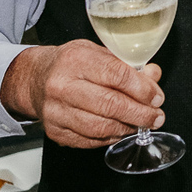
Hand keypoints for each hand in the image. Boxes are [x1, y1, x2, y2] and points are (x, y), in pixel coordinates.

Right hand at [0, 39, 164, 148]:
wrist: (35, 79)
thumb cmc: (71, 63)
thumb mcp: (97, 52)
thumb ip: (126, 64)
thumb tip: (153, 75)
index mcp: (76, 60)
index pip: (117, 75)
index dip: (142, 89)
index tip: (157, 97)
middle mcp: (62, 86)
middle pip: (110, 105)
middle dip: (140, 113)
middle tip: (156, 116)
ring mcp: (56, 111)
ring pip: (100, 127)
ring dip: (128, 128)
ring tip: (142, 124)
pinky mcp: (54, 131)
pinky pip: (89, 140)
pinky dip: (111, 137)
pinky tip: (122, 130)